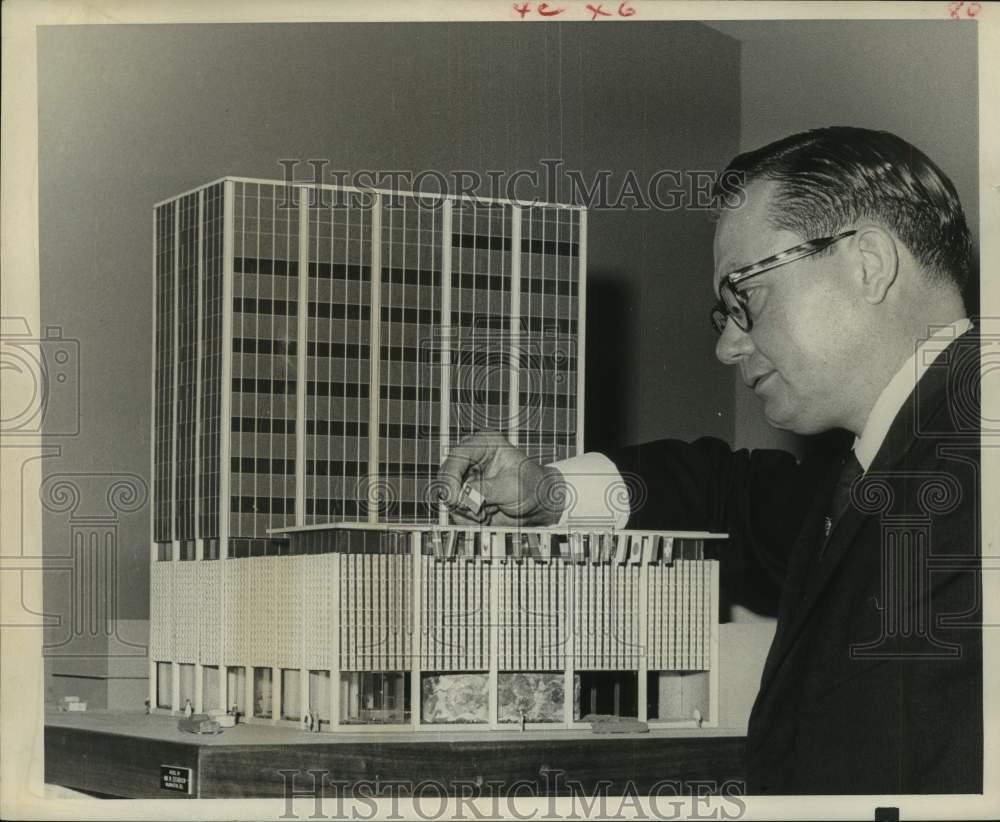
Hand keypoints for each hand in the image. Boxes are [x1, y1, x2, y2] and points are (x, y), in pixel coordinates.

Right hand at [436, 431, 567, 525]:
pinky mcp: (465, 497)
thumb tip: (465, 495)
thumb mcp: (511, 487)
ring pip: (449, 497)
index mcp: (484, 445)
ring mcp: (466, 480)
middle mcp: (471, 461)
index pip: (457, 456)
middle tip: (476, 509)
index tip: (454, 497)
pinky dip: (469, 518)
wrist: (538, 506)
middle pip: (446, 476)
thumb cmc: (532, 487)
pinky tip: (486, 514)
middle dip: (460, 497)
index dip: (451, 476)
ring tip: (489, 510)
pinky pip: (455, 511)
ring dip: (467, 509)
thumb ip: (487, 490)